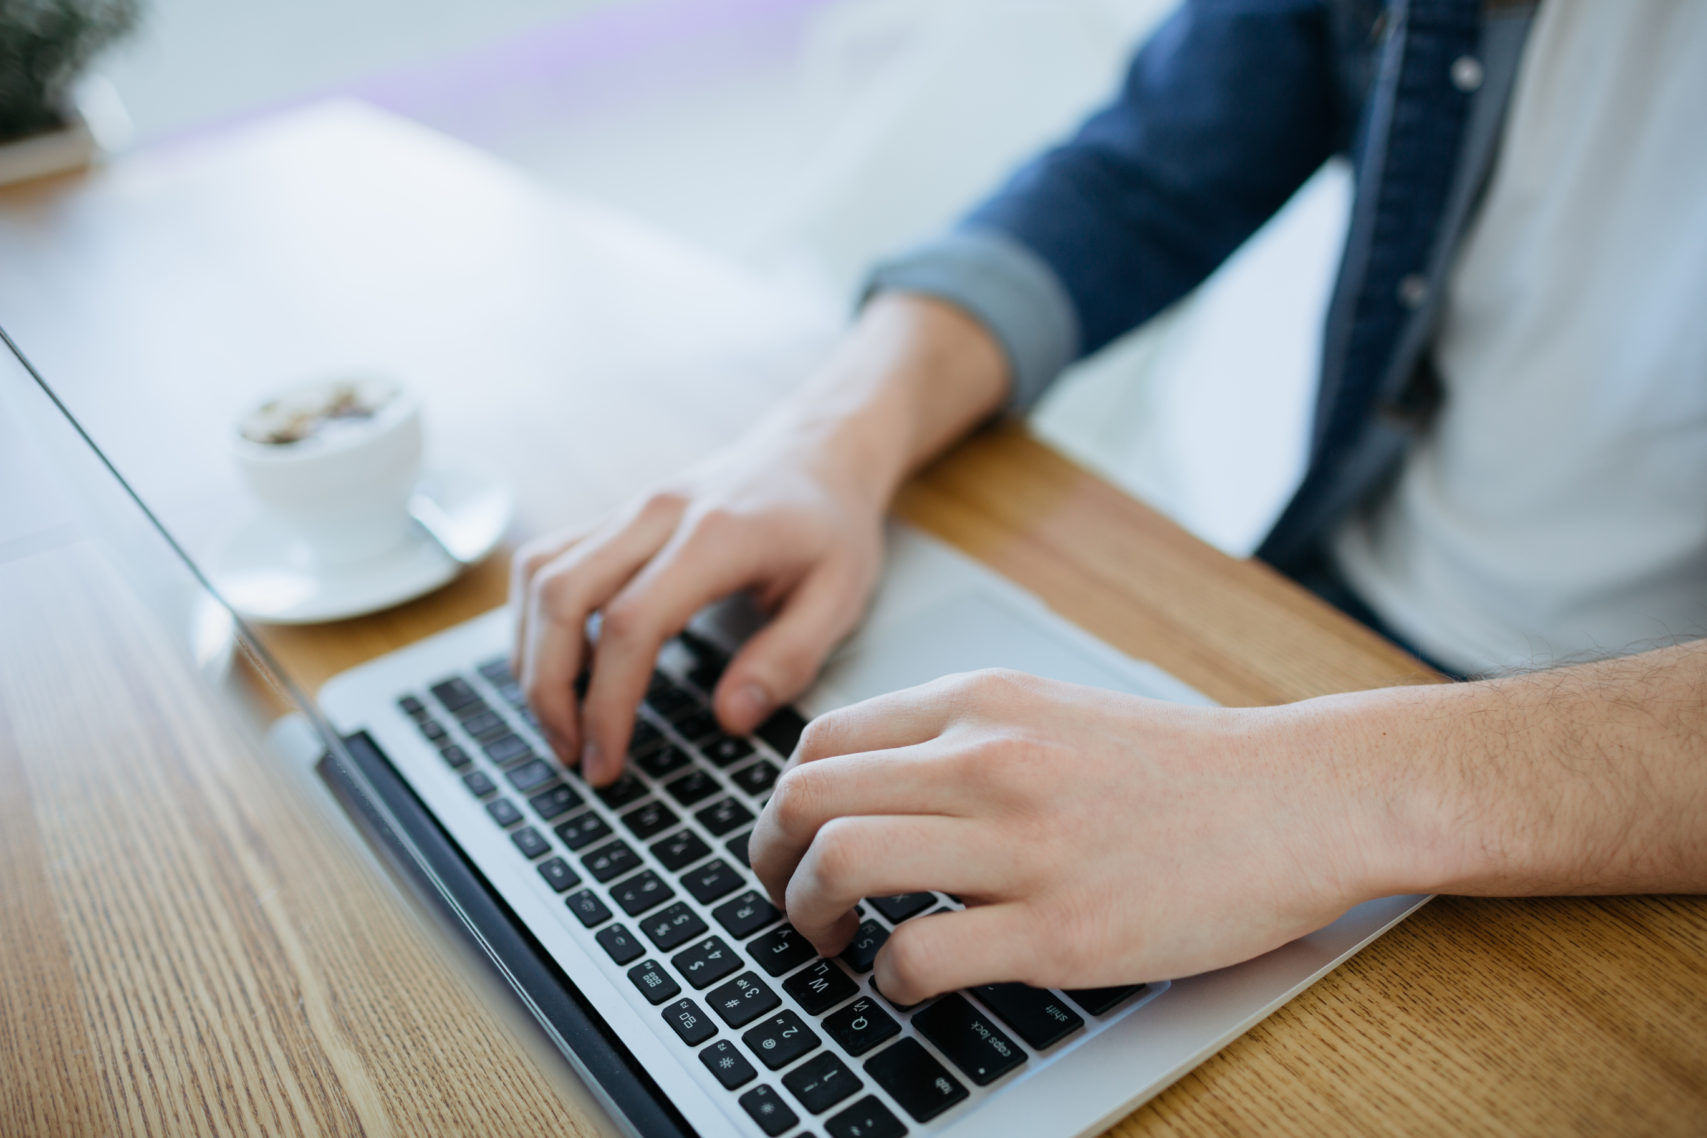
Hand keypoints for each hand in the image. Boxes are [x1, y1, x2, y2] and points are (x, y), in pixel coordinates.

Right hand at [510, 293, 1012, 785]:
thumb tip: (729, 718)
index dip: (606, 702)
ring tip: (562, 721)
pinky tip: (569, 668)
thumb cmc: (830, 527)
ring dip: (531, 654)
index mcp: (716, 535)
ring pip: (538, 574)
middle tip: (571, 755)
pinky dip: (538, 620)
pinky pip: (547, 562)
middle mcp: (657, 513)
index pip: (629, 623)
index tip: (606, 762)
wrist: (817, 451)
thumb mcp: (839, 597)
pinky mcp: (614, 518)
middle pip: (560, 594)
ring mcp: (628, 508)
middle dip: (549, 687)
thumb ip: (787, 660)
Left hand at [749, 669, 1397, 1004]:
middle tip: (786, 897)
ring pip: (842, 863)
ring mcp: (1021, 845)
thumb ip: (960, 736)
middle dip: (768, 860)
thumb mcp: (1051, 710)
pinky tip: (908, 978)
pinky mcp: (1058, 930)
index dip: (782, 803)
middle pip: (806, 799)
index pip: (821, 741)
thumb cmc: (1179, 766)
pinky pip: (918, 955)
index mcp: (981, 702)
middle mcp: (987, 759)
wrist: (1296, 799)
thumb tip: (868, 785)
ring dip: (808, 913)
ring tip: (830, 938)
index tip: (791, 842)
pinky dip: (888, 977)